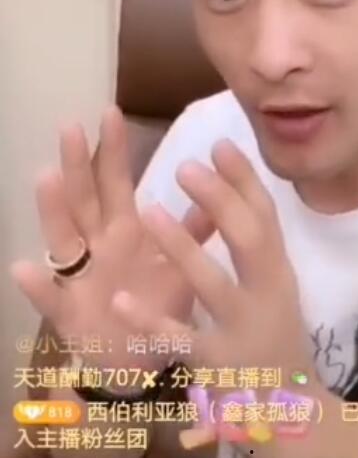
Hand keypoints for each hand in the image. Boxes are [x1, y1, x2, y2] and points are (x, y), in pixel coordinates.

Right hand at [10, 106, 214, 370]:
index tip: (110, 111)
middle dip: (77, 163)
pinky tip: (23, 267)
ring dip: (53, 210)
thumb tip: (220, 191)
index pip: (115, 181)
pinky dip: (38, 286)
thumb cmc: (157, 301)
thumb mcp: (179, 263)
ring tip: (46, 178)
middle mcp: (97, 245)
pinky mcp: (70, 314)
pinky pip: (51, 300)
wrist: (143, 360)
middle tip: (70, 126)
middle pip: (84, 199)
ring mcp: (79, 277)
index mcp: (125, 229)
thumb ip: (195, 229)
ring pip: (63, 238)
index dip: (112, 149)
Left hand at [112, 138, 315, 381]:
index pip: (266, 216)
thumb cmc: (272, 331)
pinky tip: (119, 301)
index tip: (219, 143)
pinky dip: (150, 321)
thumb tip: (240, 182)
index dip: (244, 178)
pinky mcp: (216, 365)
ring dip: (183, 247)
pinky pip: (181, 341)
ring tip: (150, 210)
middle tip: (185, 165)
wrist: (288, 408)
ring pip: (214, 284)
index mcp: (277, 270)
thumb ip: (257, 241)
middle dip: (220, 199)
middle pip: (249, 240)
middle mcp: (268, 294)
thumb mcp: (272, 284)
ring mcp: (243, 329)